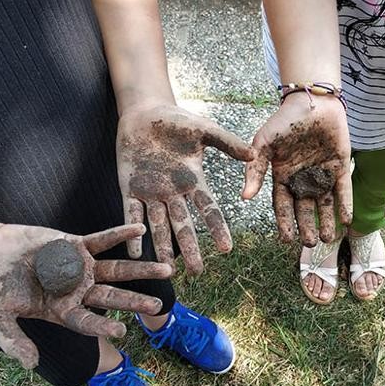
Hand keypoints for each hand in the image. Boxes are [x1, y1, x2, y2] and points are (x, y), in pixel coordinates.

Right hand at [0, 223, 172, 368]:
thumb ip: (13, 341)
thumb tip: (30, 365)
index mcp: (62, 310)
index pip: (87, 321)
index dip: (102, 327)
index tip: (121, 332)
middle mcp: (79, 290)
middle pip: (112, 297)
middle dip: (134, 302)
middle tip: (157, 306)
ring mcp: (82, 267)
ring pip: (118, 269)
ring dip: (142, 270)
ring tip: (168, 270)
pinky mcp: (78, 244)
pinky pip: (104, 239)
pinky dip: (121, 234)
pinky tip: (140, 230)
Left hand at [117, 105, 253, 274]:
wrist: (144, 113)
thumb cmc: (176, 120)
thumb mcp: (204, 129)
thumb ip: (227, 142)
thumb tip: (254, 155)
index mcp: (194, 180)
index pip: (209, 209)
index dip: (217, 229)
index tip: (227, 249)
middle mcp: (174, 192)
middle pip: (184, 225)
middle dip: (190, 248)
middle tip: (197, 272)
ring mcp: (151, 192)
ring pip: (158, 225)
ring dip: (162, 247)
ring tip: (165, 270)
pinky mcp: (130, 188)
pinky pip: (131, 214)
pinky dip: (132, 232)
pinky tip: (134, 252)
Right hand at [242, 92, 351, 245]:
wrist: (311, 100)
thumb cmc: (284, 120)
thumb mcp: (264, 144)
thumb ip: (255, 169)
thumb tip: (244, 197)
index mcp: (283, 176)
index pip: (283, 206)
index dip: (285, 223)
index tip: (286, 240)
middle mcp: (303, 179)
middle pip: (305, 210)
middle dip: (307, 228)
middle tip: (311, 244)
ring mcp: (323, 174)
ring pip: (325, 204)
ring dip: (327, 222)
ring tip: (329, 239)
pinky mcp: (341, 167)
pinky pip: (343, 190)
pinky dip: (346, 205)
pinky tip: (347, 220)